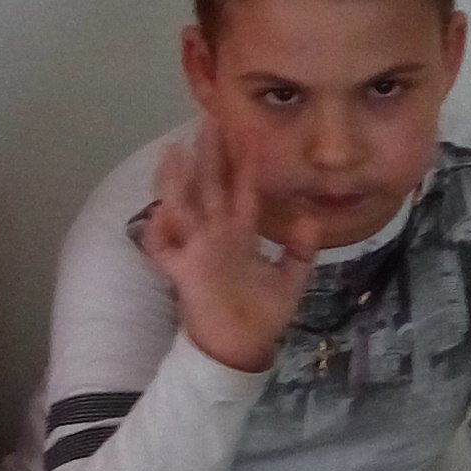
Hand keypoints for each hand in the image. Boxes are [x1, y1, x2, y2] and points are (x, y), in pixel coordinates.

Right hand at [139, 123, 307, 374]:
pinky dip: (158, 232)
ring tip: (174, 151)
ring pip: (183, 208)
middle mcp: (216, 236)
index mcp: (240, 235)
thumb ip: (299, 251)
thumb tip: (311, 218)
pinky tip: (160, 212)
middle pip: (211, 188)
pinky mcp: (183, 273)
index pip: (243, 191)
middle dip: (209, 156)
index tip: (246, 134)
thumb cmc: (261, 317)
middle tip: (208, 121)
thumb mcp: (290, 281)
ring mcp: (197, 252)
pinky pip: (163, 249)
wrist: (239, 350)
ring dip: (178, 181)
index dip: (245, 165)